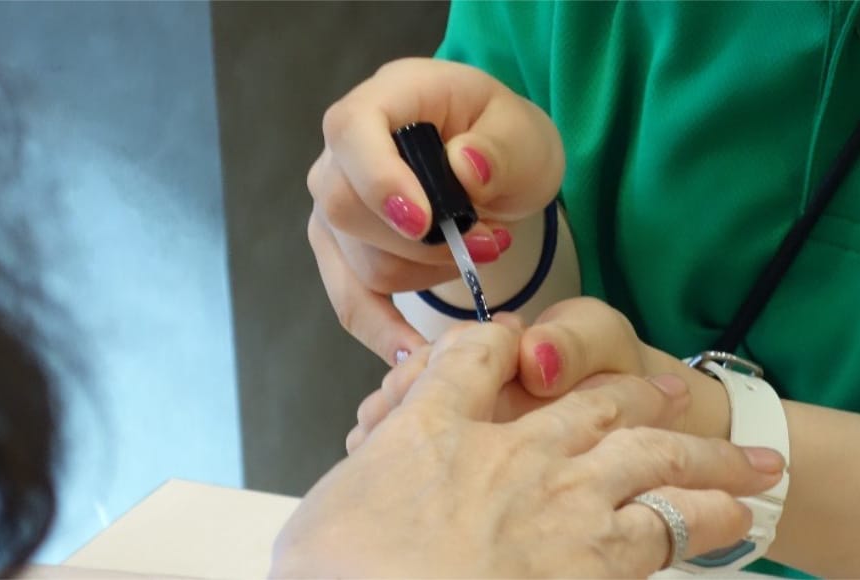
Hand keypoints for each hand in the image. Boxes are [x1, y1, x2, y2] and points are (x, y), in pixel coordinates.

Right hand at [271, 321, 784, 577]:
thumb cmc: (339, 576)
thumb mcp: (322, 518)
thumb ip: (368, 472)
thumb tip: (380, 453)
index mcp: (435, 430)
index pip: (475, 358)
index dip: (503, 344)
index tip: (522, 344)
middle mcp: (514, 452)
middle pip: (595, 400)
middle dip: (641, 395)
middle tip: (677, 394)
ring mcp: (564, 501)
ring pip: (653, 455)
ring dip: (704, 455)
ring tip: (746, 462)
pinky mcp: (598, 560)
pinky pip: (671, 528)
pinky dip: (708, 521)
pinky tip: (735, 522)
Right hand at [307, 57, 564, 363]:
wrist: (498, 163)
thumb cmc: (505, 138)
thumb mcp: (523, 134)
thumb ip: (499, 150)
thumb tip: (465, 168)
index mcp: (386, 98)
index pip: (352, 132)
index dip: (379, 180)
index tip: (424, 222)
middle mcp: (343, 151)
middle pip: (346, 209)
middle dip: (423, 244)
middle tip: (491, 243)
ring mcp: (335, 204)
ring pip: (360, 263)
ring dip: (428, 275)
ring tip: (484, 255)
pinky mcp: (344, 253)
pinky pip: (352, 303)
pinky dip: (385, 333)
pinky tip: (415, 359)